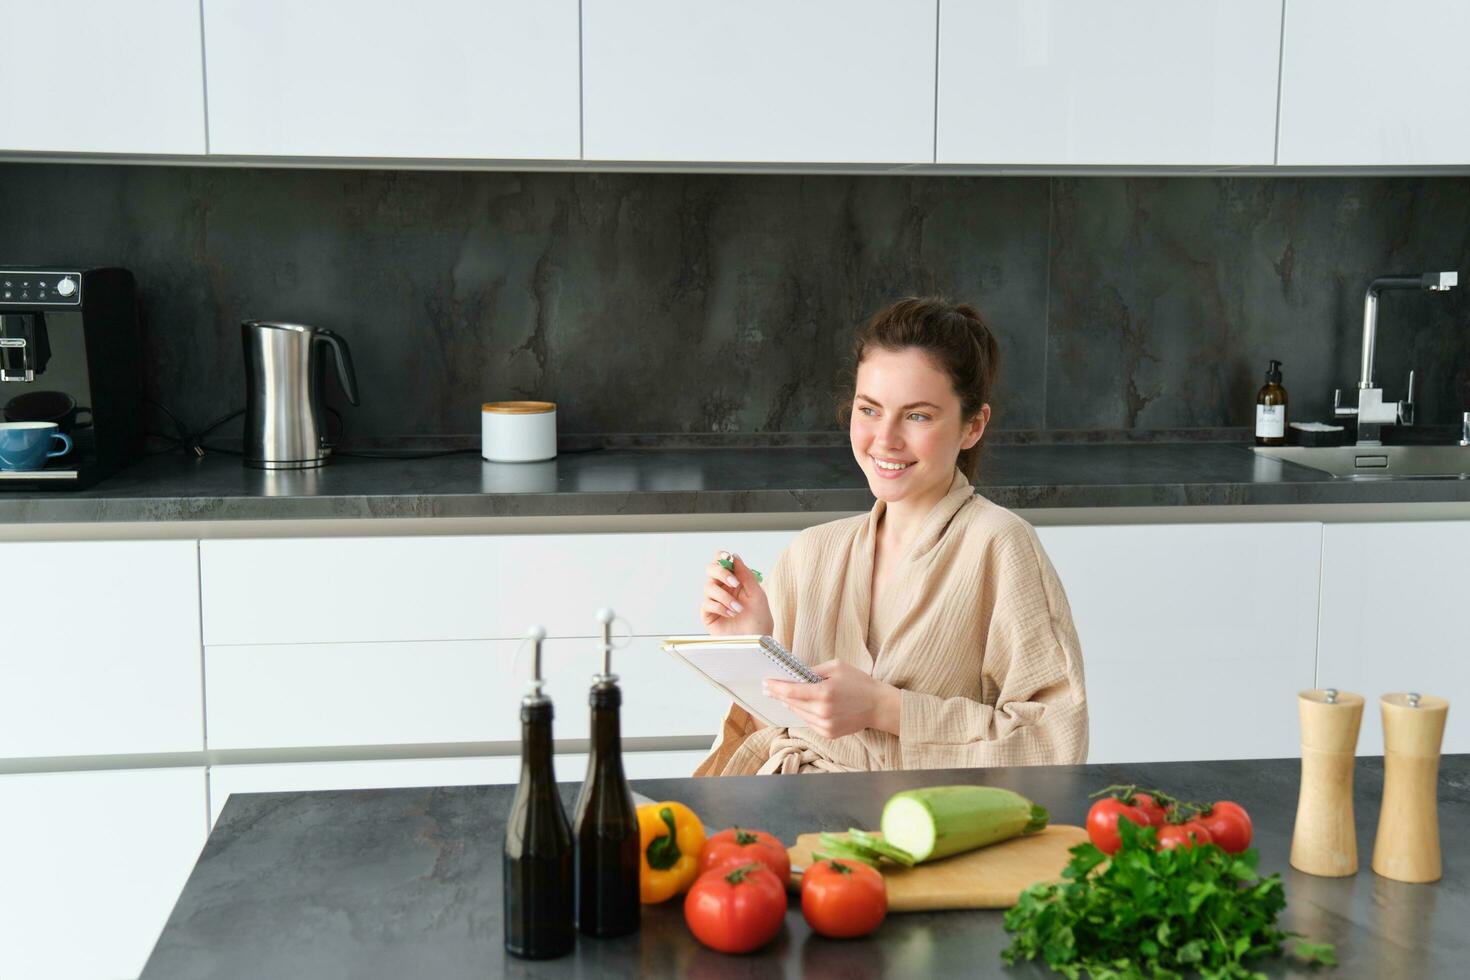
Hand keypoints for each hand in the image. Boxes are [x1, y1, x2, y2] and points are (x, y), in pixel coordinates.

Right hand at [701, 550, 773, 635]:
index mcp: (734, 581)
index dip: (721, 557)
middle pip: (710, 570)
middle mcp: (722, 589)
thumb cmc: (759, 619)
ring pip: (708, 587)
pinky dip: (720, 607)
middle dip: (721, 573)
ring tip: (738, 608)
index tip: (727, 557)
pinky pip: (707, 603)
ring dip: (725, 597)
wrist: (757, 641)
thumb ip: (746, 574)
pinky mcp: (708, 614)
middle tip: (734, 582)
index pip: (722, 562)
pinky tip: (731, 614)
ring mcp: (714, 601)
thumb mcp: (757, 594)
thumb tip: (734, 557)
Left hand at [764, 660, 900, 738]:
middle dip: (779, 695)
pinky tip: (800, 706)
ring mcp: (825, 725)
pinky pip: (808, 722)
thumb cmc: (859, 683)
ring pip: (799, 714)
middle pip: (792, 703)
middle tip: (768, 688)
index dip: (776, 687)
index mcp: (824, 692)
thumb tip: (796, 675)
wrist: (878, 706)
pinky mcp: (829, 734)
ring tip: (781, 697)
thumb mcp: (837, 667)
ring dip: (789, 705)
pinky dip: (803, 714)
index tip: (766, 683)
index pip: (792, 691)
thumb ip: (814, 670)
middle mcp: (823, 711)